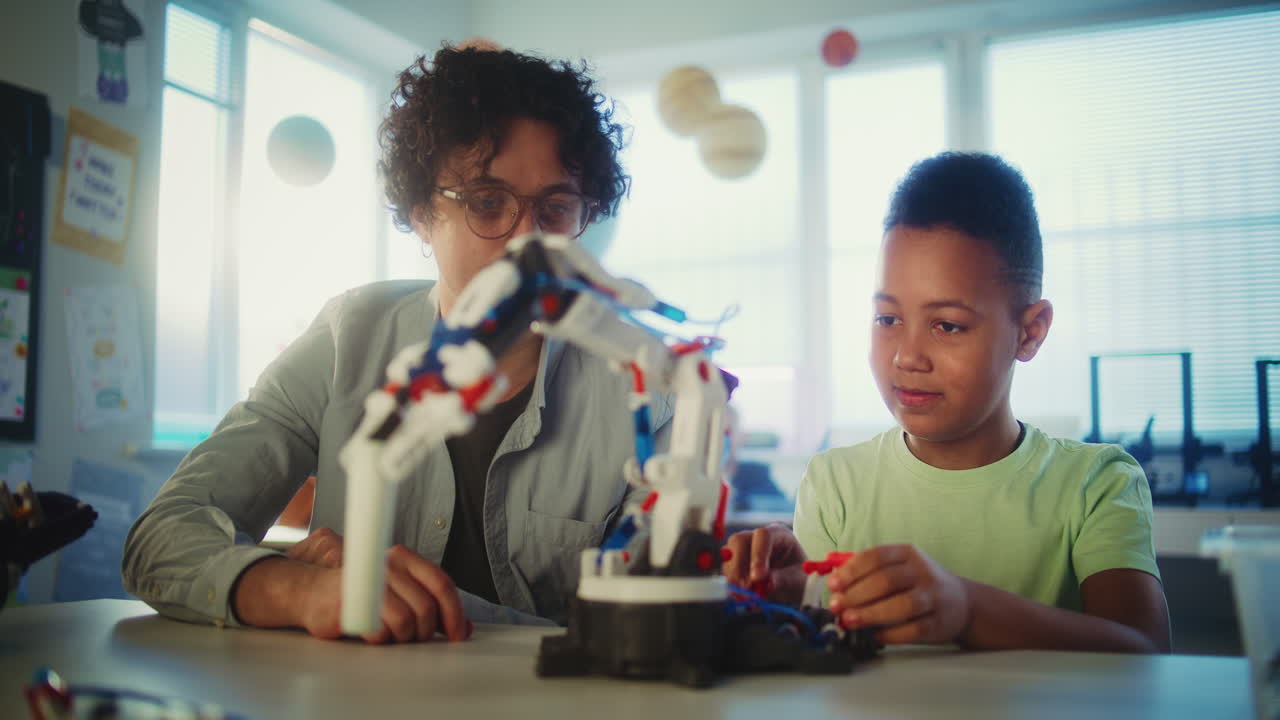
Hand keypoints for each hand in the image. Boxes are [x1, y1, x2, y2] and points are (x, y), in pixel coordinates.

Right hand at [242, 527, 472, 643]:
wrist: (311, 591)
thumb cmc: (357, 591)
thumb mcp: (399, 590)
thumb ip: (430, 602)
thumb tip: (464, 625)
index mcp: (403, 558)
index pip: (441, 583)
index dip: (454, 612)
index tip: (458, 633)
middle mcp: (387, 566)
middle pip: (426, 607)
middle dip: (425, 631)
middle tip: (414, 637)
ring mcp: (368, 582)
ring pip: (406, 621)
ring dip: (402, 638)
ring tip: (390, 635)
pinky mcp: (350, 603)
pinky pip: (379, 631)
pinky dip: (380, 639)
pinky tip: (371, 633)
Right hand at [720, 523, 807, 603]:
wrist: (794, 585)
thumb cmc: (800, 577)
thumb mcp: (799, 580)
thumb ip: (785, 580)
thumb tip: (768, 584)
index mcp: (778, 534)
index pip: (763, 536)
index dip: (758, 556)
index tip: (758, 578)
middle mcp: (757, 538)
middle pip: (739, 541)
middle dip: (740, 567)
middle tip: (746, 589)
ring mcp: (743, 549)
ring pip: (729, 556)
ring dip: (734, 578)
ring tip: (747, 597)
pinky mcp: (735, 563)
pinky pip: (726, 571)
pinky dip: (732, 585)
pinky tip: (744, 597)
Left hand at [827, 544, 970, 644]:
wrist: (963, 603)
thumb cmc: (918, 584)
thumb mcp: (899, 567)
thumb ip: (869, 570)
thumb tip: (834, 580)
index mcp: (908, 553)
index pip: (876, 557)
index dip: (851, 571)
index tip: (833, 585)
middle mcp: (923, 572)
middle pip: (886, 581)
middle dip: (856, 595)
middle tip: (837, 606)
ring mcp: (934, 597)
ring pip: (902, 605)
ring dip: (871, 614)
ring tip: (849, 620)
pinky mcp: (940, 623)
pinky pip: (914, 630)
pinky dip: (891, 634)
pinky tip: (874, 636)